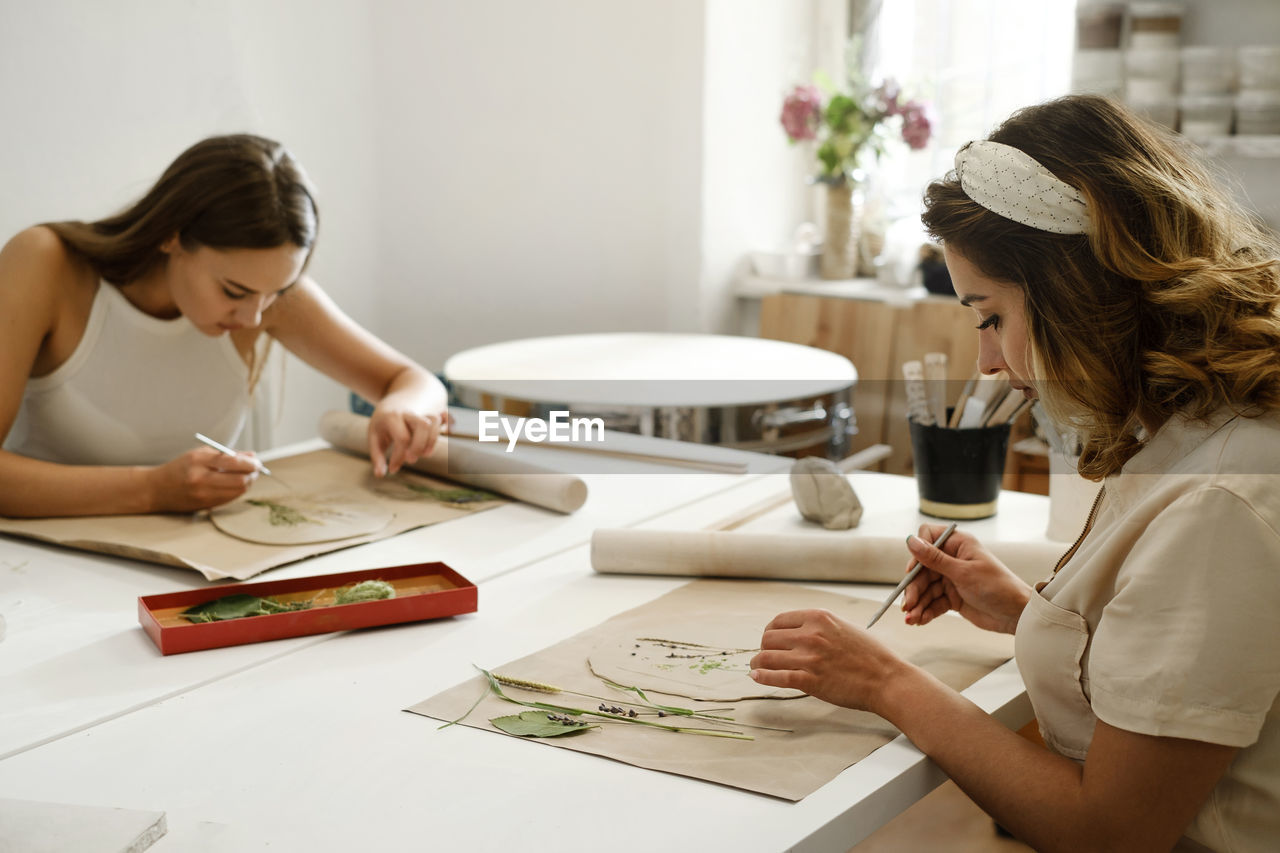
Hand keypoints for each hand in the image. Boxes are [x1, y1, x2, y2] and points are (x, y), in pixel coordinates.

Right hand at [148, 447, 258, 511]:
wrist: (156, 489)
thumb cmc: (181, 468)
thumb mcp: (200, 454)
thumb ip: (226, 454)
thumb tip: (252, 456)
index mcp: (199, 461)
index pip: (233, 462)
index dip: (250, 463)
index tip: (256, 461)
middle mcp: (201, 478)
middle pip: (240, 480)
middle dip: (253, 474)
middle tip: (256, 469)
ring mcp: (203, 494)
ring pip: (238, 491)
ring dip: (248, 483)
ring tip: (247, 476)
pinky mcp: (205, 506)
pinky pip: (230, 499)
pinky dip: (238, 491)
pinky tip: (236, 485)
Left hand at [367, 406, 446, 475]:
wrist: (398, 396)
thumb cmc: (384, 422)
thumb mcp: (375, 435)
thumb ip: (376, 456)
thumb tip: (381, 475)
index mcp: (393, 416)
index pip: (402, 438)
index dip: (399, 457)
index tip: (393, 469)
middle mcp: (410, 412)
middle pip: (424, 425)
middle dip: (419, 447)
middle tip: (411, 460)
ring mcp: (423, 411)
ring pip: (435, 421)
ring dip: (433, 441)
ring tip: (425, 454)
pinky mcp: (433, 412)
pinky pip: (445, 418)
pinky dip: (446, 429)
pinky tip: (435, 440)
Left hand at [749, 609, 907, 713]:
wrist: (887, 679)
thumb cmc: (870, 656)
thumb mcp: (844, 627)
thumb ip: (819, 627)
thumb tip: (796, 632)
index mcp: (819, 617)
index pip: (779, 620)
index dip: (770, 632)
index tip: (770, 640)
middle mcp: (811, 634)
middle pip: (768, 638)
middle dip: (763, 648)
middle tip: (764, 656)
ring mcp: (809, 657)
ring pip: (766, 657)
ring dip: (757, 664)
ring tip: (756, 668)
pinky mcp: (809, 680)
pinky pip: (775, 676)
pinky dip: (762, 677)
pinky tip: (757, 677)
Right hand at [901, 524, 1032, 633]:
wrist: (1017, 615)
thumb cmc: (998, 587)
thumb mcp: (963, 573)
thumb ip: (935, 559)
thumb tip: (910, 541)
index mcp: (958, 544)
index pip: (927, 538)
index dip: (917, 554)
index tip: (912, 571)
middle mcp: (952, 559)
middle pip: (922, 569)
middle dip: (914, 588)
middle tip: (908, 605)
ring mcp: (952, 578)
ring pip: (926, 588)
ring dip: (918, 603)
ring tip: (912, 619)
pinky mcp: (952, 596)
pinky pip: (933, 602)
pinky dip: (926, 611)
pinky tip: (919, 620)